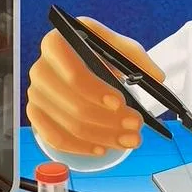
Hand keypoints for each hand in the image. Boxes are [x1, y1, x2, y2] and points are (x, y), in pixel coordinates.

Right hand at [26, 17, 164, 155]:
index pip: (73, 73)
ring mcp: (35, 94)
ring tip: (129, 139)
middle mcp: (41, 69)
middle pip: (73, 103)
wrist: (76, 63)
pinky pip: (56, 139)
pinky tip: (103, 147)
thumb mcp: (116, 47)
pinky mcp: (36, 114)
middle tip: (135, 125)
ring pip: (70, 125)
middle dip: (109, 120)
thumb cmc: (96, 54)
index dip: (96, 91)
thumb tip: (156, 77)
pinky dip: (82, 147)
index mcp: (57, 44)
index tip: (120, 103)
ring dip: (104, 136)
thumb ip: (136, 58)